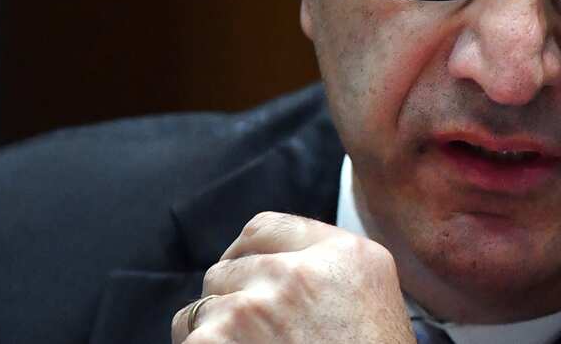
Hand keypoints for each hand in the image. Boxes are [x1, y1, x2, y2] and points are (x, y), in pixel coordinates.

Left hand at [171, 211, 415, 343]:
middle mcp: (299, 271)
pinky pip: (189, 335)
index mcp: (345, 256)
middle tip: (252, 335)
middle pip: (230, 267)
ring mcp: (257, 305)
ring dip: (214, 330)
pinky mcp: (221, 339)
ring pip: (204, 304)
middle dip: (232, 298)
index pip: (267, 228)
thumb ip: (329, 268)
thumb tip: (276, 263)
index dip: (247, 254)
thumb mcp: (372, 299)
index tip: (245, 276)